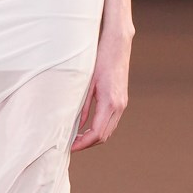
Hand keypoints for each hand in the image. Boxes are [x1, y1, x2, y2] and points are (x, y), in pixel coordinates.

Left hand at [71, 30, 130, 151]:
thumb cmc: (101, 59)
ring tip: (77, 137)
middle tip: (71, 144)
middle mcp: (119, 106)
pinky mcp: (122, 100)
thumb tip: (75, 125)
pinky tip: (87, 126)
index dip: (83, 143)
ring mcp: (122, 103)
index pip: (97, 133)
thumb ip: (82, 106)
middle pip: (104, 135)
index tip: (71, 146)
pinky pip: (111, 121)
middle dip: (87, 143)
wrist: (118, 45)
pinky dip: (100, 128)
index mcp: (110, 102)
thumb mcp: (87, 83)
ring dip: (94, 137)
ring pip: (109, 130)